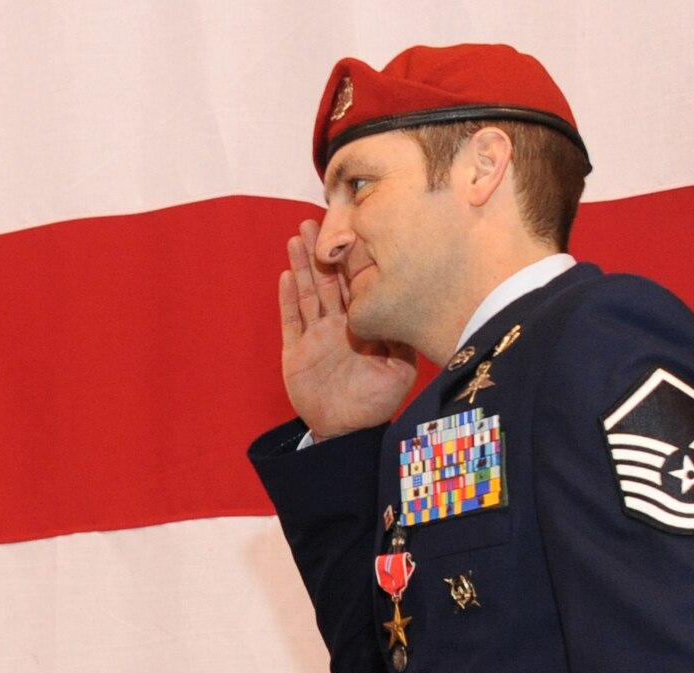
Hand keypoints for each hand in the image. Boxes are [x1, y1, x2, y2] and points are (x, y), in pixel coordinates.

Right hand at [279, 219, 417, 439]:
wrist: (347, 431)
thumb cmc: (376, 402)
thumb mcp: (400, 370)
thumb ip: (401, 339)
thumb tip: (408, 306)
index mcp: (362, 324)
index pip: (356, 284)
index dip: (352, 258)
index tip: (351, 229)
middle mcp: (338, 324)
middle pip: (327, 280)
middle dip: (321, 252)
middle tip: (315, 219)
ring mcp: (315, 335)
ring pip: (307, 293)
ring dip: (301, 266)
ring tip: (296, 237)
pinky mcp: (296, 351)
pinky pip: (291, 320)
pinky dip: (287, 299)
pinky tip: (285, 275)